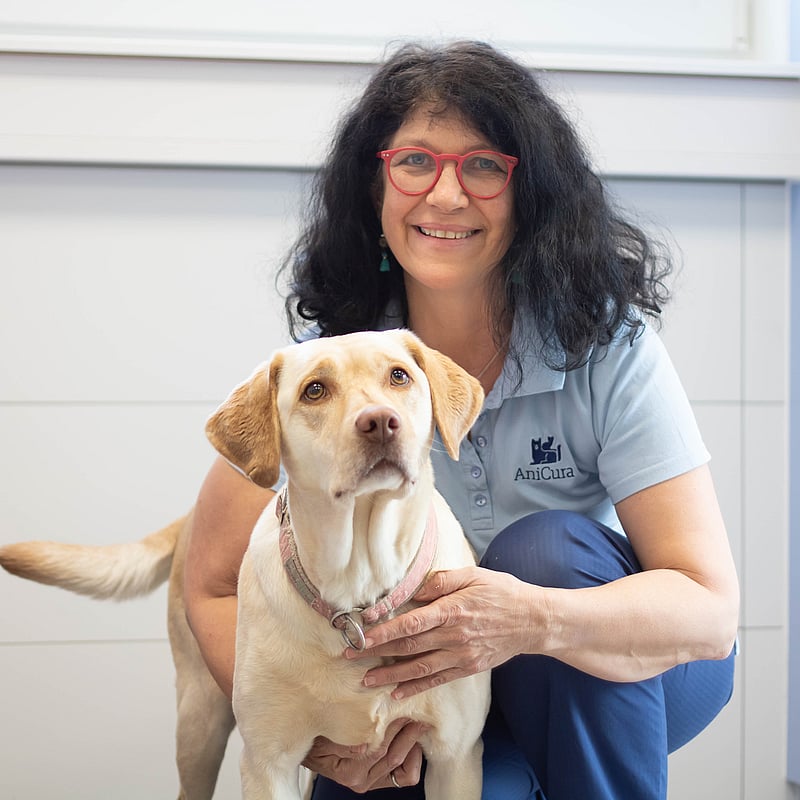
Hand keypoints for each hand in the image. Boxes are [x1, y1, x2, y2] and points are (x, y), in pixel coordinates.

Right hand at [302, 717, 426, 790]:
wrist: (308, 746)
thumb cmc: (316, 735)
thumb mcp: (324, 734)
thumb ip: (343, 740)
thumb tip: (363, 746)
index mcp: (349, 771)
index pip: (379, 748)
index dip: (394, 727)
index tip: (404, 706)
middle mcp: (361, 781)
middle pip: (394, 757)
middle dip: (409, 732)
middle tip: (418, 710)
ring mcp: (371, 782)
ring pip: (403, 768)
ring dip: (413, 744)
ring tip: (418, 722)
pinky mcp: (379, 779)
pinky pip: (403, 776)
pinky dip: (412, 758)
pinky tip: (412, 739)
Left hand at [346, 566, 534, 698]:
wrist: (533, 620)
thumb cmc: (502, 592)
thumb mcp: (473, 575)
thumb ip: (442, 581)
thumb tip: (414, 590)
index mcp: (452, 610)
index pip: (410, 623)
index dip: (384, 630)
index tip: (361, 634)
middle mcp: (454, 636)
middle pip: (408, 647)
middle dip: (376, 653)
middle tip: (349, 657)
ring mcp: (461, 655)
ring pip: (418, 668)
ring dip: (389, 676)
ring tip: (366, 682)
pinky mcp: (467, 668)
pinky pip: (437, 680)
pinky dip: (415, 688)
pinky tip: (397, 693)